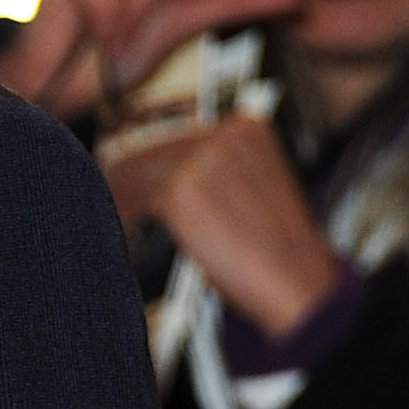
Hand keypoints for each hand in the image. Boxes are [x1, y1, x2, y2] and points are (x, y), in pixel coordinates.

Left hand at [103, 110, 343, 339]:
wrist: (297, 280)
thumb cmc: (276, 248)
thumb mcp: (254, 188)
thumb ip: (215, 169)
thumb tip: (164, 171)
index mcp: (244, 127)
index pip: (177, 134)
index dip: (148, 155)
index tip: (128, 170)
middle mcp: (223, 133)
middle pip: (154, 149)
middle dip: (130, 176)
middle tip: (111, 193)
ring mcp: (201, 158)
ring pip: (141, 171)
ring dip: (123, 194)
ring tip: (113, 212)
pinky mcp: (181, 189)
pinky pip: (137, 196)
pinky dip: (125, 212)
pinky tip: (121, 224)